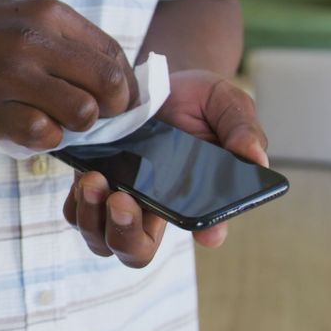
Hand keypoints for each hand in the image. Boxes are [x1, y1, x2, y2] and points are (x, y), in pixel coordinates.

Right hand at [0, 0, 139, 148]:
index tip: (115, 99)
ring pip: (82, 113)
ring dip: (77, 125)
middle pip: (109, 85)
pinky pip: (44, 135)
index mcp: (47, 12)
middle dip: (112, 109)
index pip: (113, 53)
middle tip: (94, 115)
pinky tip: (30, 127)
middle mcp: (34, 40)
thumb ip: (62, 36)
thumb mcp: (20, 11)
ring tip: (56, 118)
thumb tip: (111, 71)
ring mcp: (12, 75)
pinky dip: (46, 138)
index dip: (123, 84)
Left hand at [61, 70, 268, 267]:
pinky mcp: (89, 185)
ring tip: (95, 180)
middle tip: (123, 199)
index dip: (206, 232)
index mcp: (196, 196)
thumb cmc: (195, 98)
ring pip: (100, 239)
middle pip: (136, 251)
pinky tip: (84, 175)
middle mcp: (157, 208)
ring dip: (94, 218)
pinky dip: (75, 203)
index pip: (205, 229)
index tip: (203, 230)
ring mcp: (120, 199)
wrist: (151, 78)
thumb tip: (256, 157)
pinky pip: (74, 212)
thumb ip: (242, 127)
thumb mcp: (226, 102)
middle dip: (126, 234)